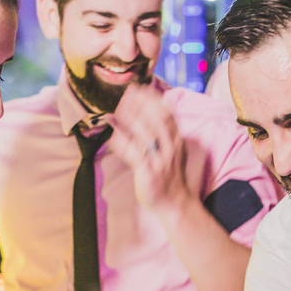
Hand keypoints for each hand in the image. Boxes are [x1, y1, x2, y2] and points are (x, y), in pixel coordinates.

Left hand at [107, 82, 190, 211]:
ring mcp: (161, 160)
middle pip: (158, 119)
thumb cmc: (169, 174)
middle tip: (128, 93)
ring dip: (131, 119)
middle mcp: (171, 147)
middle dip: (142, 103)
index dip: (153, 98)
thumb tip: (147, 112)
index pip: (167, 113)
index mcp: (177, 140)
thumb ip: (162, 133)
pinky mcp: (149, 172)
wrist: (174, 202)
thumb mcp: (171, 150)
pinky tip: (113, 136)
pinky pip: (134, 154)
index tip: (140, 88)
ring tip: (118, 109)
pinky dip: (123, 143)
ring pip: (146, 134)